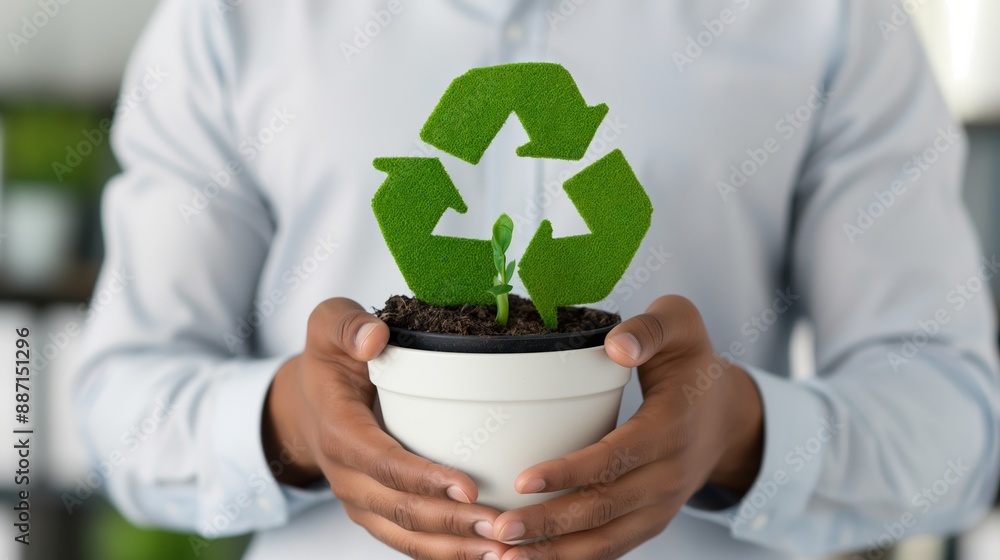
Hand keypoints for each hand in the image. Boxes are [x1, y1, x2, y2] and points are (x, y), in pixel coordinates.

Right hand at [263, 298, 510, 558]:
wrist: (305, 402)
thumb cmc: (329, 360)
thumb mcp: (328, 324)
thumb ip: (348, 325)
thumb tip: (375, 337)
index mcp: (339, 431)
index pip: (382, 463)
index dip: (424, 479)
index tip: (469, 486)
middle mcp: (346, 475)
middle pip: (398, 509)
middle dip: (450, 523)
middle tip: (501, 527)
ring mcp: (358, 499)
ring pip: (403, 536)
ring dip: (451, 549)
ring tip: (500, 551)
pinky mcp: (374, 512)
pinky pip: (405, 541)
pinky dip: (441, 553)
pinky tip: (482, 556)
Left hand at [491, 295, 763, 558]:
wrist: (728, 414)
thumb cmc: (692, 364)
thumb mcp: (680, 327)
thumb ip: (649, 330)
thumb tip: (617, 346)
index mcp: (670, 427)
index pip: (617, 457)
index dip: (571, 472)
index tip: (524, 479)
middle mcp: (669, 475)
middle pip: (605, 508)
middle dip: (550, 523)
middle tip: (499, 528)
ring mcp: (662, 505)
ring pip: (607, 539)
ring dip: (556, 554)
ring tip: (505, 558)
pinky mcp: (650, 520)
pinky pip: (612, 547)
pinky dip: (573, 559)